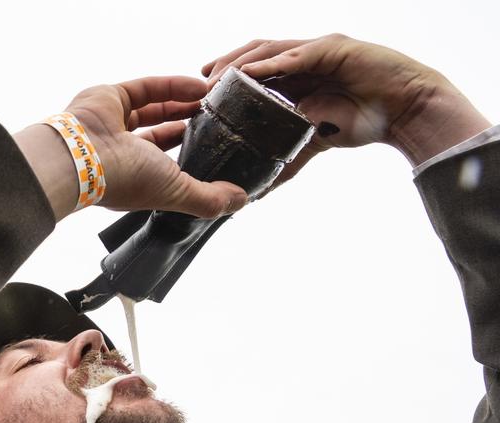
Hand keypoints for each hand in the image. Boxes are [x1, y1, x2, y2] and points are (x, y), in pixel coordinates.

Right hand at [16, 76, 247, 219]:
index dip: (188, 151)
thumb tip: (241, 200)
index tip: (216, 143)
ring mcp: (114, 122)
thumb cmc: (123, 180)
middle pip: (161, 131)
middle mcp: (122, 150)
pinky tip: (198, 86)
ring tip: (212, 98)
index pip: (164, 162)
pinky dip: (172, 86)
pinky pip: (145, 88)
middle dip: (188, 123)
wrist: (81, 156)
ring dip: (184, 102)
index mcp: (133, 176)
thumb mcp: (175, 192)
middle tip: (217, 116)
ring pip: (154, 108)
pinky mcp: (110, 97)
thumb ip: (208, 198)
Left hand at [203, 34, 489, 176]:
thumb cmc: (363, 122)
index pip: (250, 70)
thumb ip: (286, 161)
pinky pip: (298, 54)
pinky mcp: (335, 49)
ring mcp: (317, 50)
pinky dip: (273, 64)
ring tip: (216, 78)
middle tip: (198, 87)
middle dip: (223, 67)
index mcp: (294, 75)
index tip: (197, 97)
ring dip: (240, 63)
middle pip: (253, 55)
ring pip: (269, 50)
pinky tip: (251, 73)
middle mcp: (302, 57)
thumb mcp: (313, 143)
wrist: (406, 112)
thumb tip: (257, 192)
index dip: (223, 79)